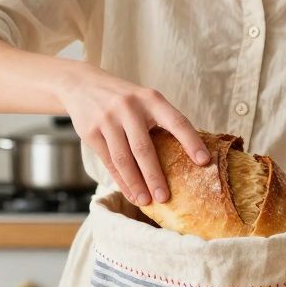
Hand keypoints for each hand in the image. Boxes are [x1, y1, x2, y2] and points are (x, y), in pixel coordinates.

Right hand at [58, 63, 209, 204]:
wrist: (82, 84)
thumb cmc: (124, 99)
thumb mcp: (144, 99)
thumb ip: (160, 120)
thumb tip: (184, 158)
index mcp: (150, 99)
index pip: (176, 121)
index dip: (191, 141)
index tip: (203, 162)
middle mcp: (129, 107)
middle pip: (144, 148)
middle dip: (155, 176)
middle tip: (165, 198)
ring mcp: (107, 119)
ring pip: (123, 159)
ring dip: (135, 184)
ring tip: (145, 201)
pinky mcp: (90, 132)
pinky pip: (108, 162)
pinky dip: (120, 181)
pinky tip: (129, 193)